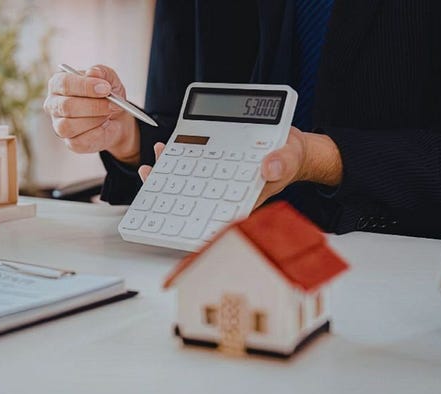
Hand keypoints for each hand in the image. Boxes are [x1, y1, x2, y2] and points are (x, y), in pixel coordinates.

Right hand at [43, 64, 140, 164]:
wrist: (116, 118)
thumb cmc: (107, 96)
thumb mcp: (109, 79)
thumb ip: (102, 72)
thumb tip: (92, 72)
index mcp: (58, 84)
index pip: (64, 84)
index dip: (85, 86)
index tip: (105, 88)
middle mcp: (53, 105)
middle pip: (66, 106)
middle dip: (93, 105)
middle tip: (113, 103)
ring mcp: (59, 126)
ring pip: (69, 125)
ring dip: (95, 120)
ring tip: (107, 114)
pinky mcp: (70, 143)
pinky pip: (79, 141)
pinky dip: (96, 133)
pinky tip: (103, 126)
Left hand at [138, 128, 342, 207]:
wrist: (288, 145)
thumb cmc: (288, 157)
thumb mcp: (290, 157)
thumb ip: (281, 163)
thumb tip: (268, 168)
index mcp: (242, 199)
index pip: (212, 214)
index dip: (188, 218)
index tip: (169, 215)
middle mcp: (225, 192)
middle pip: (191, 200)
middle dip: (168, 192)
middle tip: (151, 179)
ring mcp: (217, 180)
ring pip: (187, 183)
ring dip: (168, 175)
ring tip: (151, 166)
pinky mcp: (213, 165)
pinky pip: (191, 165)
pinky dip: (177, 158)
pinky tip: (166, 151)